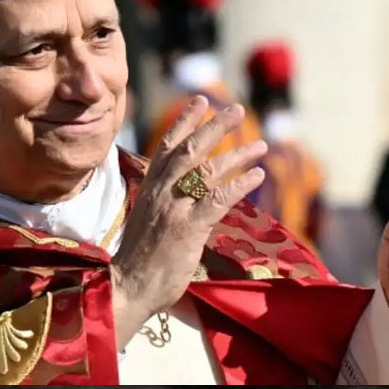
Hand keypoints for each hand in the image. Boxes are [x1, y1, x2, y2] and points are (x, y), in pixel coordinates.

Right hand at [109, 98, 266, 347]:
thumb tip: (190, 188)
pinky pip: (217, 199)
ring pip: (208, 170)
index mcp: (149, 187)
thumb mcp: (148, 218)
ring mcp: (174, 209)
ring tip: (261, 145)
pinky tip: (256, 175)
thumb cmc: (139, 258)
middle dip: (215, 126)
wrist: (127, 287)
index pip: (167, 145)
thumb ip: (166, 199)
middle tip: (237, 109)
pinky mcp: (188, 229)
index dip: (185, 121)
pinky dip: (239, 184)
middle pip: (190, 149)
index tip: (200, 101)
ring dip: (236, 154)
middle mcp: (161, 192)